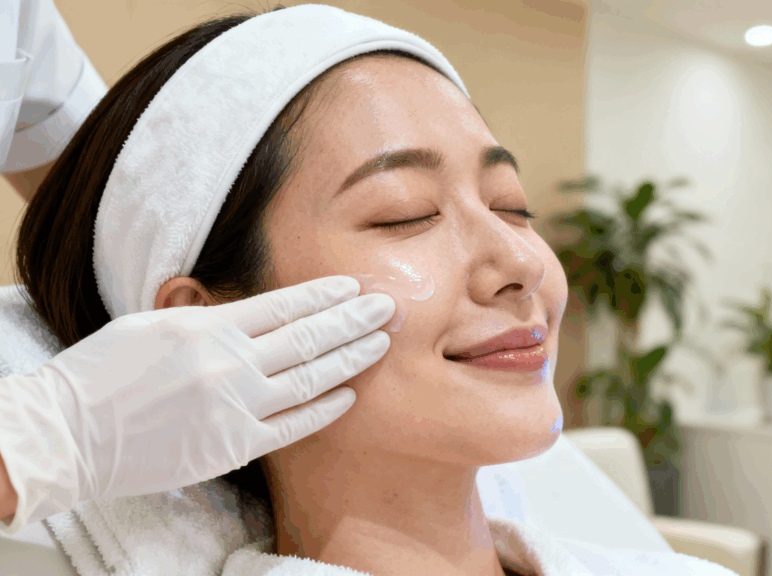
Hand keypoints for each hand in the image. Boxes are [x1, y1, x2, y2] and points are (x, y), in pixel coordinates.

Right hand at [0, 275, 393, 532]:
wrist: (66, 435)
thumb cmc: (102, 374)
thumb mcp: (154, 324)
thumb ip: (211, 318)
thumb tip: (255, 312)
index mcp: (206, 325)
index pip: (284, 305)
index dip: (325, 295)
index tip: (354, 287)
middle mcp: (228, 363)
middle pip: (309, 336)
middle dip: (353, 319)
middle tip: (389, 307)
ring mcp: (233, 406)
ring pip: (309, 378)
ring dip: (350, 358)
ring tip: (380, 343)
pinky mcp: (232, 446)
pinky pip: (292, 425)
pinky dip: (324, 407)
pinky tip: (349, 394)